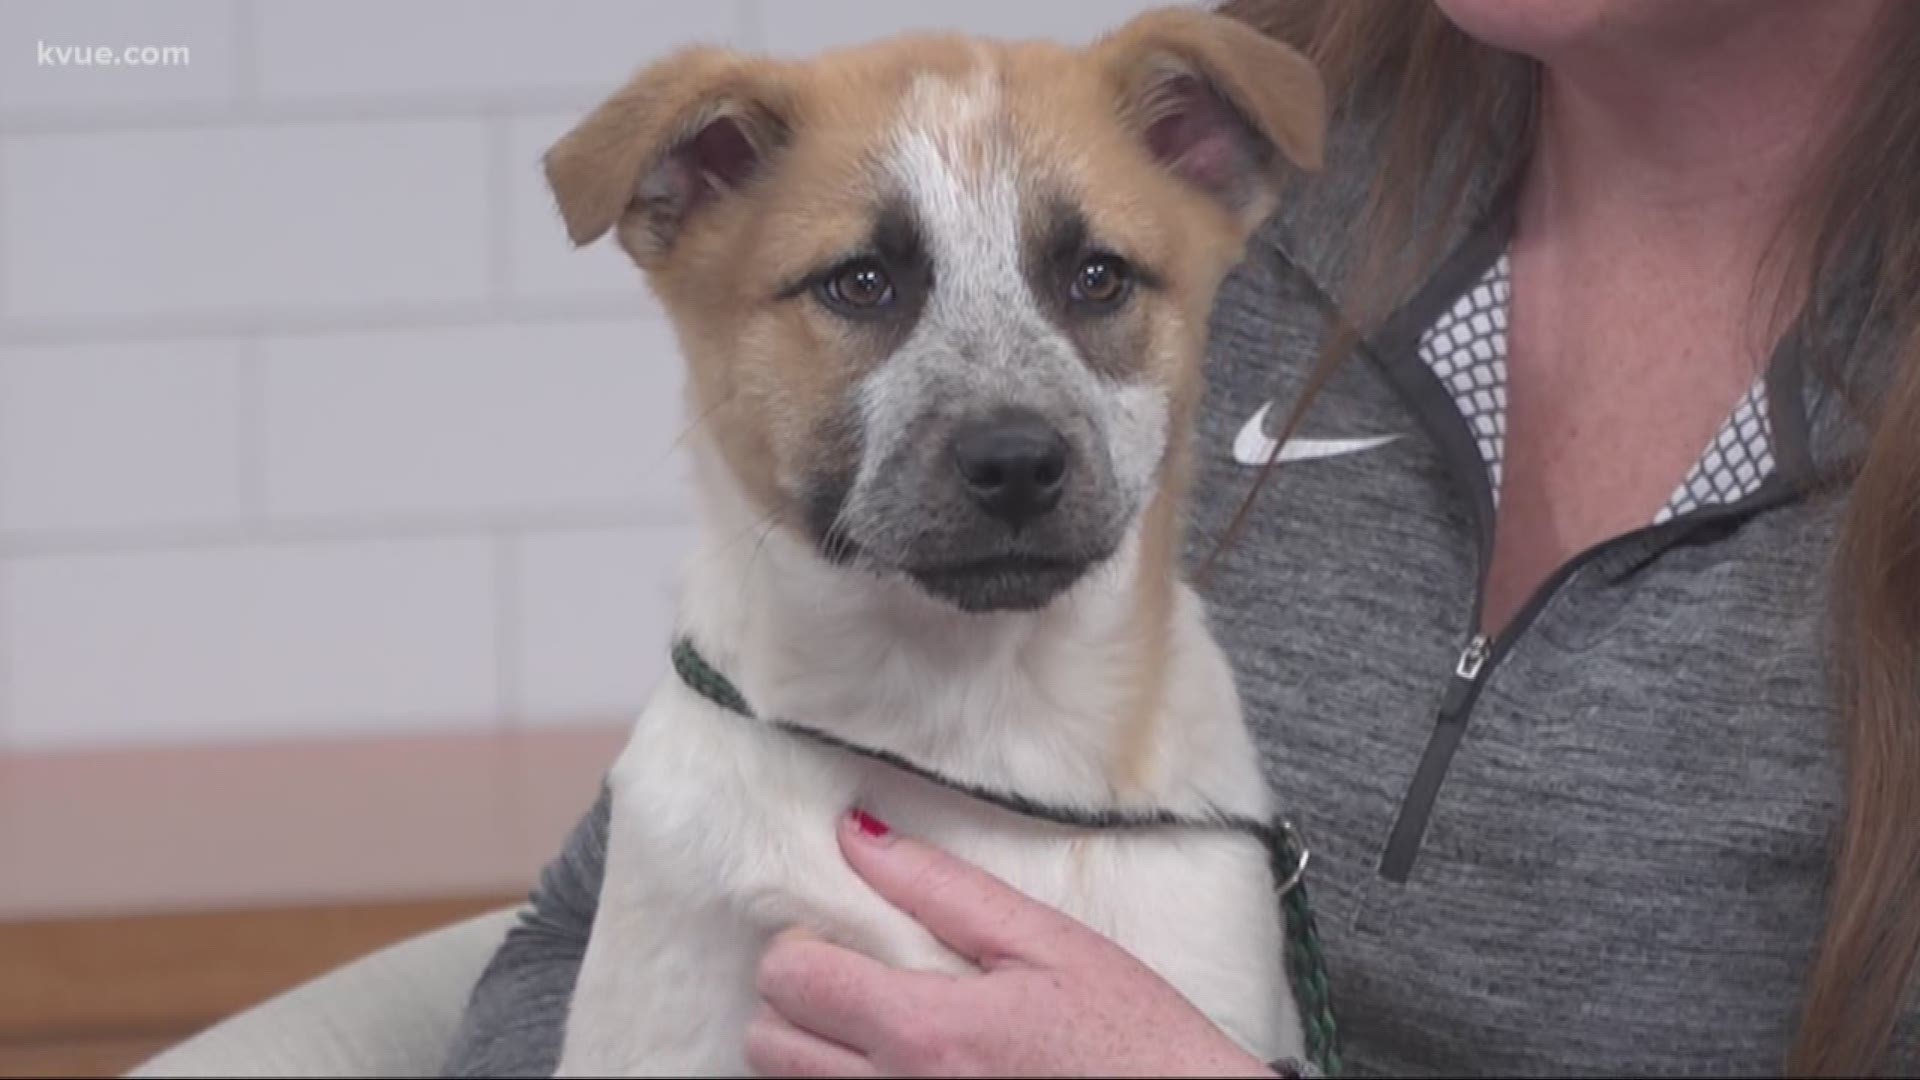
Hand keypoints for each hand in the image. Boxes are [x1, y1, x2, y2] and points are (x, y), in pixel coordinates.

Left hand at [746, 809, 1276, 1076]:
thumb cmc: (1133, 1038)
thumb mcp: (1047, 943)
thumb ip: (941, 889)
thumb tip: (858, 835)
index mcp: (925, 1030)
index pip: (790, 978)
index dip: (801, 944)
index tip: (844, 936)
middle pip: (768, 1043)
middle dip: (795, 999)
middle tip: (856, 979)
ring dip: (816, 1049)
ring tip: (882, 1025)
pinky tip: (904, 1067)